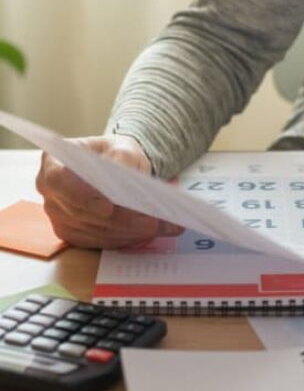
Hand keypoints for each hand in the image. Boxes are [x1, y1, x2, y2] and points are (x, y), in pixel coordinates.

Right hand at [36, 135, 182, 248]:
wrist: (119, 169)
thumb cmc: (117, 155)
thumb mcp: (123, 148)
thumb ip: (122, 158)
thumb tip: (124, 178)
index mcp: (54, 163)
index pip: (59, 181)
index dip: (81, 196)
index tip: (108, 207)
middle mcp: (52, 193)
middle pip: (82, 213)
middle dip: (120, 220)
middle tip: (153, 222)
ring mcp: (60, 217)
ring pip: (95, 231)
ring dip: (130, 232)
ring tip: (164, 226)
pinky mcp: (75, 234)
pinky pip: (100, 242)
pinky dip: (128, 238)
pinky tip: (153, 232)